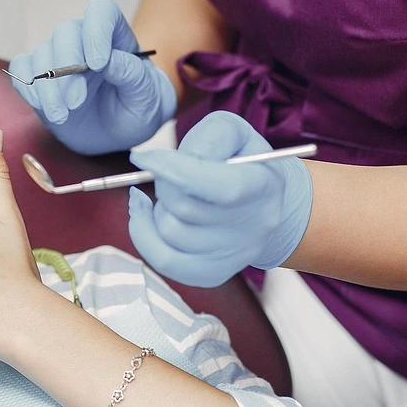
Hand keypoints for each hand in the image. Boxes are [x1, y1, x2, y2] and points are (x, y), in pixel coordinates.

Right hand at [10, 0, 177, 154]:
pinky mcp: (39, 76)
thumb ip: (131, 75)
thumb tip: (109, 61)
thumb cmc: (138, 106)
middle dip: (66, 67)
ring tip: (62, 116)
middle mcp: (83, 39)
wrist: (121, 129)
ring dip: (48, 87)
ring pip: (41, 54)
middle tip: (76, 101)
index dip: (97, 31)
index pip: (101, 11)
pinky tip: (45, 108)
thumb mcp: (146, 95)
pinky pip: (22, 70)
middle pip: (64, 32)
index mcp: (114, 34)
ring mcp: (58, 56)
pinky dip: (28, 88)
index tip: (99, 64)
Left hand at [126, 111, 312, 286]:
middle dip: (164, 184)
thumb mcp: (232, 133)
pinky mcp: (214, 273)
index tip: (142, 157)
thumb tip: (170, 164)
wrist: (261, 200)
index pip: (220, 187)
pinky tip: (146, 215)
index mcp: (264, 186)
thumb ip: (207, 139)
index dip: (175, 171)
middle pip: (185, 209)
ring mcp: (236, 255)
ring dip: (160, 208)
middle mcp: (255, 227)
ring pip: (170, 233)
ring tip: (174, 196)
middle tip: (169, 172)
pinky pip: (165, 261)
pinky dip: (145, 235)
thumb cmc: (239, 159)